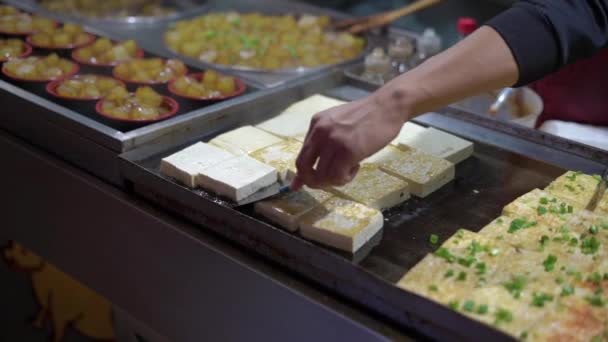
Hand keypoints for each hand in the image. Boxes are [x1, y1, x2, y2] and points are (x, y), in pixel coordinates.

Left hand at [292, 94, 408, 189]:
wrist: (388, 106)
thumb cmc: (367, 118)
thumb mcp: (339, 126)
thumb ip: (323, 145)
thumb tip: (307, 170)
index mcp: (316, 124)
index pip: (301, 156)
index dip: (304, 174)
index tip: (309, 183)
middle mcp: (320, 131)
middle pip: (304, 167)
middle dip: (314, 181)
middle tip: (330, 182)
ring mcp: (334, 140)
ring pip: (321, 175)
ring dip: (335, 180)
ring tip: (348, 171)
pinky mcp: (349, 150)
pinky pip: (337, 176)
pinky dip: (345, 178)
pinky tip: (356, 167)